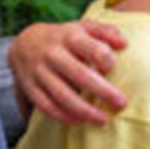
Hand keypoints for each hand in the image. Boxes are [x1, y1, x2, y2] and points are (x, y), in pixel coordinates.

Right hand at [8, 21, 128, 125]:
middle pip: (80, 75)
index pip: (93, 49)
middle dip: (103, 92)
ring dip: (85, 111)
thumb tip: (124, 44)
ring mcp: (40, 72)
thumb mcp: (83, 27)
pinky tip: (81, 121)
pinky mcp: (30, 88)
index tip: (113, 69)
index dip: (107, 61)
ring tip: (103, 120)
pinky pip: (47, 107)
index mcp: (70, 36)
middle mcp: (53, 54)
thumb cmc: (65, 38)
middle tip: (121, 104)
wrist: (25, 43)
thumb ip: (106, 31)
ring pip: (63, 96)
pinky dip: (65, 117)